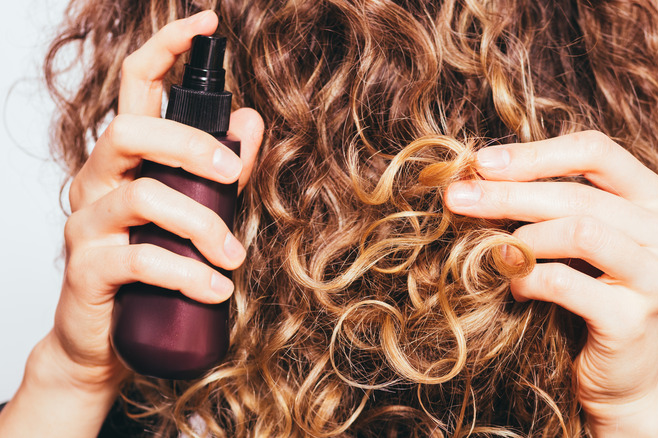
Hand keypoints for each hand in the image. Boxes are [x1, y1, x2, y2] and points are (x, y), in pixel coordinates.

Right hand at [44, 10, 263, 391]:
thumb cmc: (154, 271)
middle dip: (192, 145)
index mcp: (126, 160)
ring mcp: (87, 224)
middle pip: (131, 130)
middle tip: (232, 176)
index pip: (135, 87)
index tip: (205, 23)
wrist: (107, 342)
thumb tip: (249, 122)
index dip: (166, 49)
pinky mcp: (87, 269)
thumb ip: (220, 169)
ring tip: (233, 257)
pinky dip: (187, 272)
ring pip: (142, 196)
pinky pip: (139, 259)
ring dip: (202, 223)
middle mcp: (98, 181)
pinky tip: (215, 289)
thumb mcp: (195, 213)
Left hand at [444, 131, 657, 435]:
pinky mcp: (635, 320)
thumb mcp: (576, 238)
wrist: (619, 377)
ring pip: (581, 231)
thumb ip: (549, 201)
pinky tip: (516, 288)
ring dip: (523, 238)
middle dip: (508, 194)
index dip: (534, 154)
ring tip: (496, 252)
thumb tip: (480, 172)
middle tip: (457, 197)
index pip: (597, 151)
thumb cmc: (590, 294)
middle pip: (579, 194)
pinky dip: (528, 279)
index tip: (481, 162)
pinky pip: (566, 283)